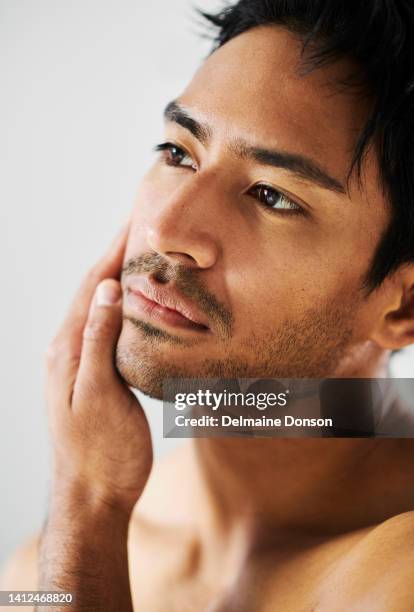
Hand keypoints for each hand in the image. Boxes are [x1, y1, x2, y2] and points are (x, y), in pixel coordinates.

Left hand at [45, 224, 152, 515]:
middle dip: (115, 258)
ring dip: (120, 280)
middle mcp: (69, 350)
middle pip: (93, 292)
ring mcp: (81, 363)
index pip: (91, 288)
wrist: (92, 495)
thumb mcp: (97, 395)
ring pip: (101, 310)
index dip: (112, 253)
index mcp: (67, 350)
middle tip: (141, 229)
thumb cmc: (98, 452)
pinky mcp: (95, 376)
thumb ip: (98, 342)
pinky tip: (141, 305)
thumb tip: (106, 290)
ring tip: (143, 257)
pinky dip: (125, 309)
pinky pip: (109, 330)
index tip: (133, 223)